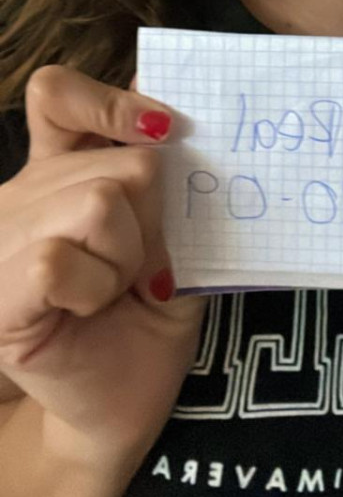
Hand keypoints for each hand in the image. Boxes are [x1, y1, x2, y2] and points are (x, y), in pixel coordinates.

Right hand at [0, 65, 206, 464]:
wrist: (123, 403)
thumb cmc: (147, 316)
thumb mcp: (171, 237)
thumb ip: (167, 182)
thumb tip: (170, 119)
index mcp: (61, 167)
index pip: (55, 93)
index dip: (108, 103)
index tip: (164, 128)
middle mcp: (24, 192)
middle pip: (120, 163)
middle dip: (153, 220)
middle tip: (140, 267)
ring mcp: (3, 237)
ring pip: (96, 202)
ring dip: (127, 256)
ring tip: (114, 289)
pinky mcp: (1, 290)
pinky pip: (58, 256)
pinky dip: (94, 285)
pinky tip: (88, 308)